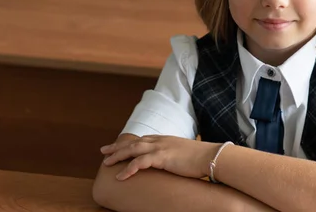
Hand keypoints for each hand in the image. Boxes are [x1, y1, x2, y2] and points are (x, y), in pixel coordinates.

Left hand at [100, 135, 221, 180]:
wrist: (211, 156)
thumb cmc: (203, 158)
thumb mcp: (187, 154)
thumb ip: (178, 157)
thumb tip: (176, 165)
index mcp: (167, 140)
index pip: (144, 139)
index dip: (130, 143)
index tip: (120, 146)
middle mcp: (161, 141)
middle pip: (134, 142)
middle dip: (118, 147)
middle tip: (104, 151)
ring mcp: (161, 148)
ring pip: (133, 149)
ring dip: (118, 155)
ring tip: (106, 163)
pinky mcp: (162, 157)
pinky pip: (140, 163)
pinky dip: (129, 169)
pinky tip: (120, 176)